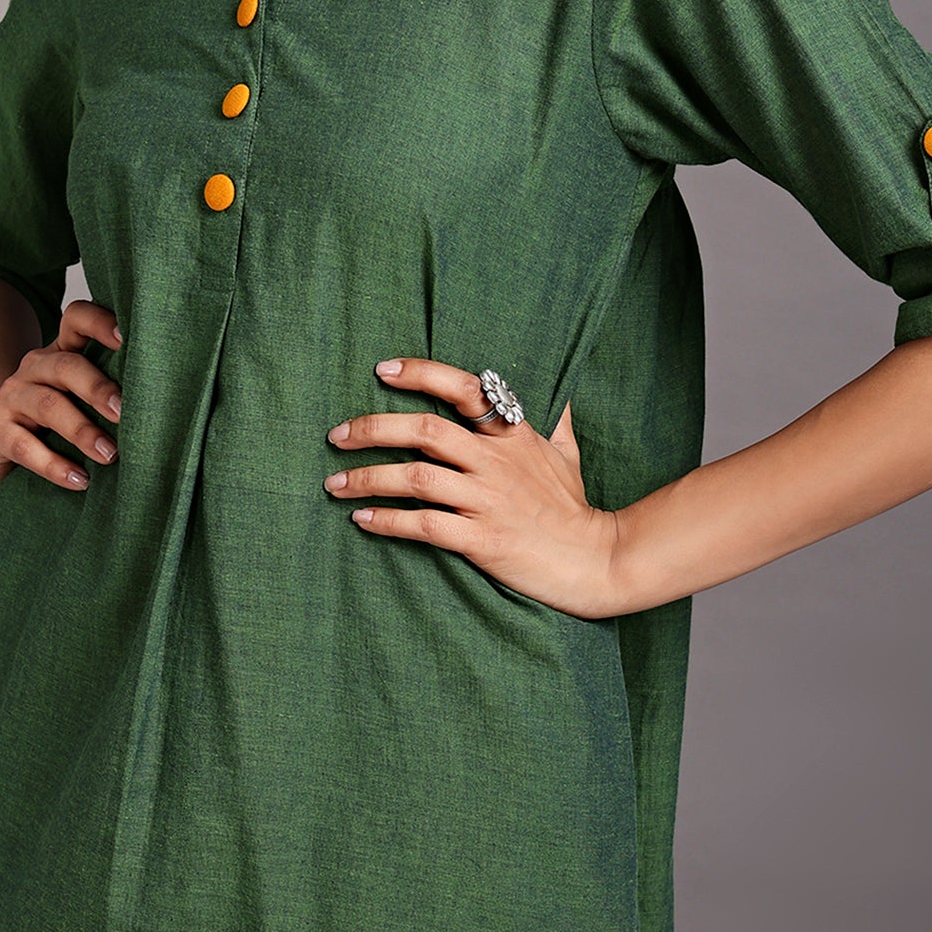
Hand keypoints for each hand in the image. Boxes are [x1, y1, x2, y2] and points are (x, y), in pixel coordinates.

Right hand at [0, 298, 123, 493]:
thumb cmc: (53, 425)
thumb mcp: (81, 403)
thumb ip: (109, 396)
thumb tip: (165, 407)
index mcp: (60, 353)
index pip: (76, 319)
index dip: (99, 322)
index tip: (126, 337)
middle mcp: (34, 367)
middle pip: (66, 366)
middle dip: (98, 389)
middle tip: (124, 414)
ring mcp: (11, 397)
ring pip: (48, 405)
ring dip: (82, 431)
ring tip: (110, 455)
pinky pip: (24, 445)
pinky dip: (53, 465)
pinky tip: (79, 480)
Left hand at [323, 356, 625, 619]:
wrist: (596, 560)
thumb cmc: (574, 508)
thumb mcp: (567, 454)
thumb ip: (556, 422)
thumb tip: (561, 393)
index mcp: (512, 436)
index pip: (463, 388)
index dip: (420, 374)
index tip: (382, 370)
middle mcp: (495, 462)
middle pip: (424, 430)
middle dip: (373, 428)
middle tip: (337, 435)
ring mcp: (488, 500)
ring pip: (416, 478)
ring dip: (367, 478)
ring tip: (335, 483)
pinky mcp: (482, 539)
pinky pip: (425, 525)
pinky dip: (388, 521)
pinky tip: (363, 519)